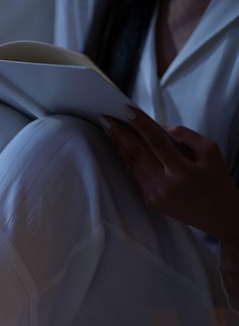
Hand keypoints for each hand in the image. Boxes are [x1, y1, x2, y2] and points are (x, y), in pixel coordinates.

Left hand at [101, 107, 238, 244]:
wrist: (219, 215)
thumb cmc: (217, 181)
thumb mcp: (211, 153)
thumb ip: (188, 137)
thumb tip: (163, 127)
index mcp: (182, 171)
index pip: (156, 142)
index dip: (141, 125)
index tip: (127, 111)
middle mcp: (164, 184)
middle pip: (137, 153)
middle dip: (119, 133)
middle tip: (106, 118)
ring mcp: (154, 194)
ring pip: (131, 164)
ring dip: (118, 145)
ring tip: (109, 129)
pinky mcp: (148, 200)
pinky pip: (134, 175)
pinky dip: (126, 159)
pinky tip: (119, 147)